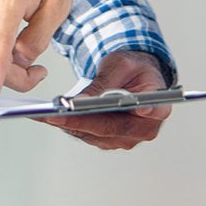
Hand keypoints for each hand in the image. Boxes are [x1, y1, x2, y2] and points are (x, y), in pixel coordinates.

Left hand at [38, 51, 171, 149]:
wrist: (133, 76)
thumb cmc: (132, 68)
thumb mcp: (120, 65)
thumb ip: (104, 84)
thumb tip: (79, 102)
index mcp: (159, 107)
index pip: (150, 113)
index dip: (133, 113)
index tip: (121, 109)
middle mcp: (145, 129)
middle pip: (111, 128)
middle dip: (80, 121)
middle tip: (55, 114)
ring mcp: (127, 138)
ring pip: (95, 135)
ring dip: (70, 125)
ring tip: (46, 114)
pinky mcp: (110, 140)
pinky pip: (88, 135)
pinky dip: (70, 125)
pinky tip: (52, 117)